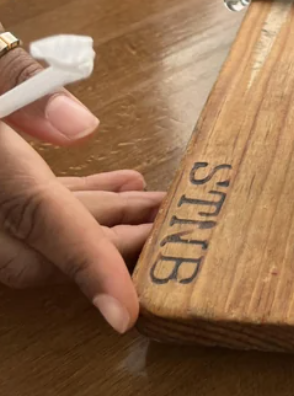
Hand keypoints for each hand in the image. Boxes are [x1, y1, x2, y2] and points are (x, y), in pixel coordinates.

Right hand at [0, 35, 162, 331]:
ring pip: (33, 235)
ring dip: (97, 222)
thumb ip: (22, 84)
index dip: (84, 264)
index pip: (35, 217)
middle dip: (108, 244)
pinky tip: (118, 185)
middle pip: (38, 246)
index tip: (124, 311)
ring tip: (156, 203)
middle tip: (170, 227)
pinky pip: (24, 215)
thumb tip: (84, 127)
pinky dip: (71, 204)